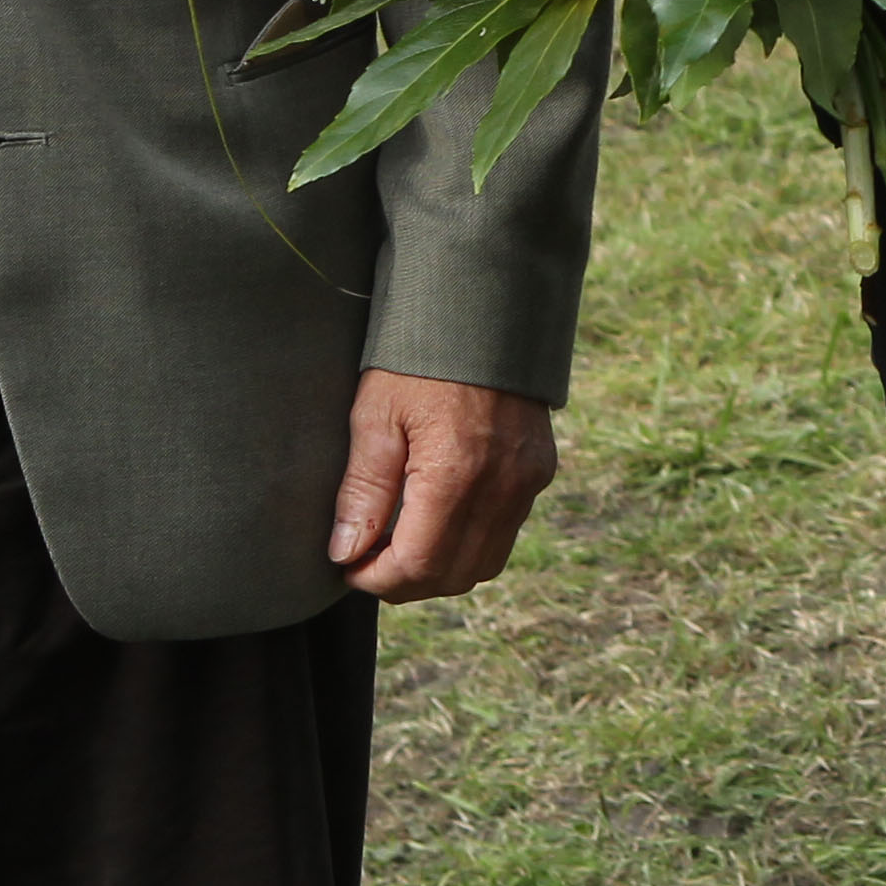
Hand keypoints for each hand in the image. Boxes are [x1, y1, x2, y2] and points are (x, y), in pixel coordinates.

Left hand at [331, 370, 555, 601]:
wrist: (486, 305)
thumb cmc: (421, 357)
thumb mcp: (376, 415)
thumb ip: (363, 490)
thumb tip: (345, 553)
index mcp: (456, 473)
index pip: (418, 567)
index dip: (376, 579)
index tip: (348, 565)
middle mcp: (502, 486)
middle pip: (453, 576)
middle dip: (405, 581)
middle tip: (368, 557)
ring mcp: (527, 480)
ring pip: (485, 563)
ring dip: (440, 568)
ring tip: (402, 541)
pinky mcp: (540, 469)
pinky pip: (506, 532)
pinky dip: (470, 542)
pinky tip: (440, 516)